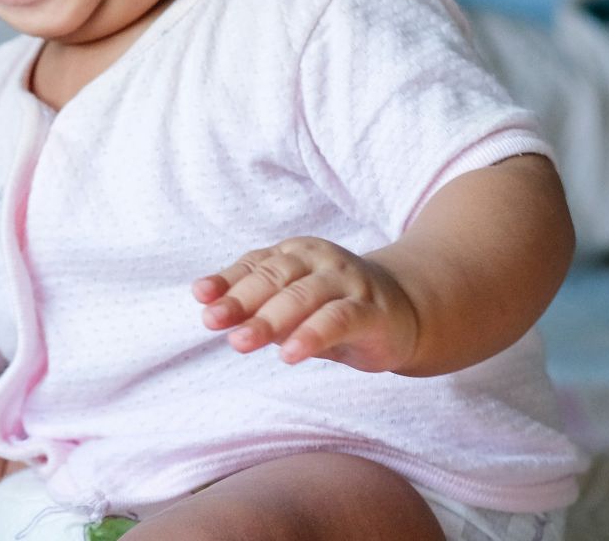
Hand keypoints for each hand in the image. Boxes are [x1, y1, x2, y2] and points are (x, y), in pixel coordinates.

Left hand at [192, 237, 420, 371]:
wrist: (406, 313)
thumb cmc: (332, 307)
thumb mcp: (289, 302)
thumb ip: (253, 301)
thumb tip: (206, 304)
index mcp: (295, 254)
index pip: (256, 265)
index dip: (227, 282)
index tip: (202, 299)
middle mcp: (321, 261)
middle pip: (275, 278)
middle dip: (241, 302)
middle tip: (214, 323)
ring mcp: (348, 283)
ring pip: (303, 297)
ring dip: (269, 320)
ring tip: (241, 342)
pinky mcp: (372, 311)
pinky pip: (338, 320)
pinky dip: (311, 335)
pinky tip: (289, 355)